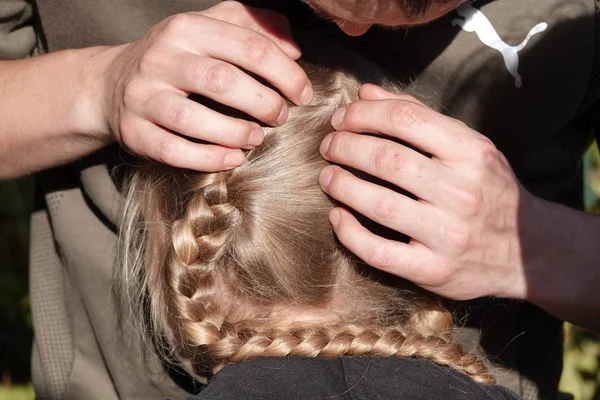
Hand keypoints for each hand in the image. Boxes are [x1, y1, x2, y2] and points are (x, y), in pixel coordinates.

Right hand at [99, 1, 311, 170]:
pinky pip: (174, 150)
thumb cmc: (176, 58)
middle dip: (263, 103)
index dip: (285, 73)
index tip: (303, 94)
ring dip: (236, 133)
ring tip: (257, 138)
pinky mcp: (135, 132)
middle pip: (223, 81)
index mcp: (188, 28)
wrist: (111, 84)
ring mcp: (144, 97)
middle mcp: (161, 58)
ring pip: (194, 119)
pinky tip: (233, 158)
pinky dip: (209, 158)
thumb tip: (294, 48)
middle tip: (281, 117)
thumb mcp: (210, 28)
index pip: (248, 46)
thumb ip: (253, 27)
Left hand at [318, 83, 531, 300]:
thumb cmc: (489, 191)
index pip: (405, 119)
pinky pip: (379, 251)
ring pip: (378, 204)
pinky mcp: (434, 270)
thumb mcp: (468, 147)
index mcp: (471, 153)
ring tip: (327, 177)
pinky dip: (349, 233)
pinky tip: (337, 216)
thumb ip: (418, 117)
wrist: (528, 254)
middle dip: (345, 147)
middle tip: (328, 147)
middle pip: (386, 159)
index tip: (342, 118)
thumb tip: (366, 93)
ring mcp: (448, 234)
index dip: (364, 114)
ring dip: (341, 185)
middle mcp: (462, 191)